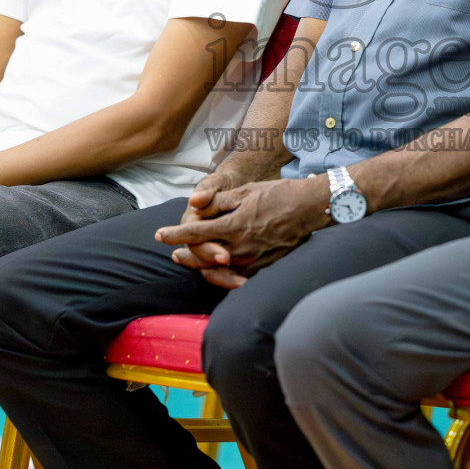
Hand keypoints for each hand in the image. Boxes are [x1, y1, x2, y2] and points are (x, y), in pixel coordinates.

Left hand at [155, 176, 328, 288]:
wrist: (310, 209)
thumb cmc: (278, 195)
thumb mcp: (246, 192)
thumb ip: (218, 202)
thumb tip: (195, 207)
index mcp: (234, 226)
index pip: (195, 233)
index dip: (174, 234)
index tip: (159, 235)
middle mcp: (240, 247)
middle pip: (203, 256)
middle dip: (186, 254)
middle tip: (174, 254)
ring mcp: (253, 260)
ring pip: (218, 270)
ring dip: (201, 266)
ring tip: (190, 262)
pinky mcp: (263, 267)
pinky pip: (237, 276)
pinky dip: (222, 274)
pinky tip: (216, 271)